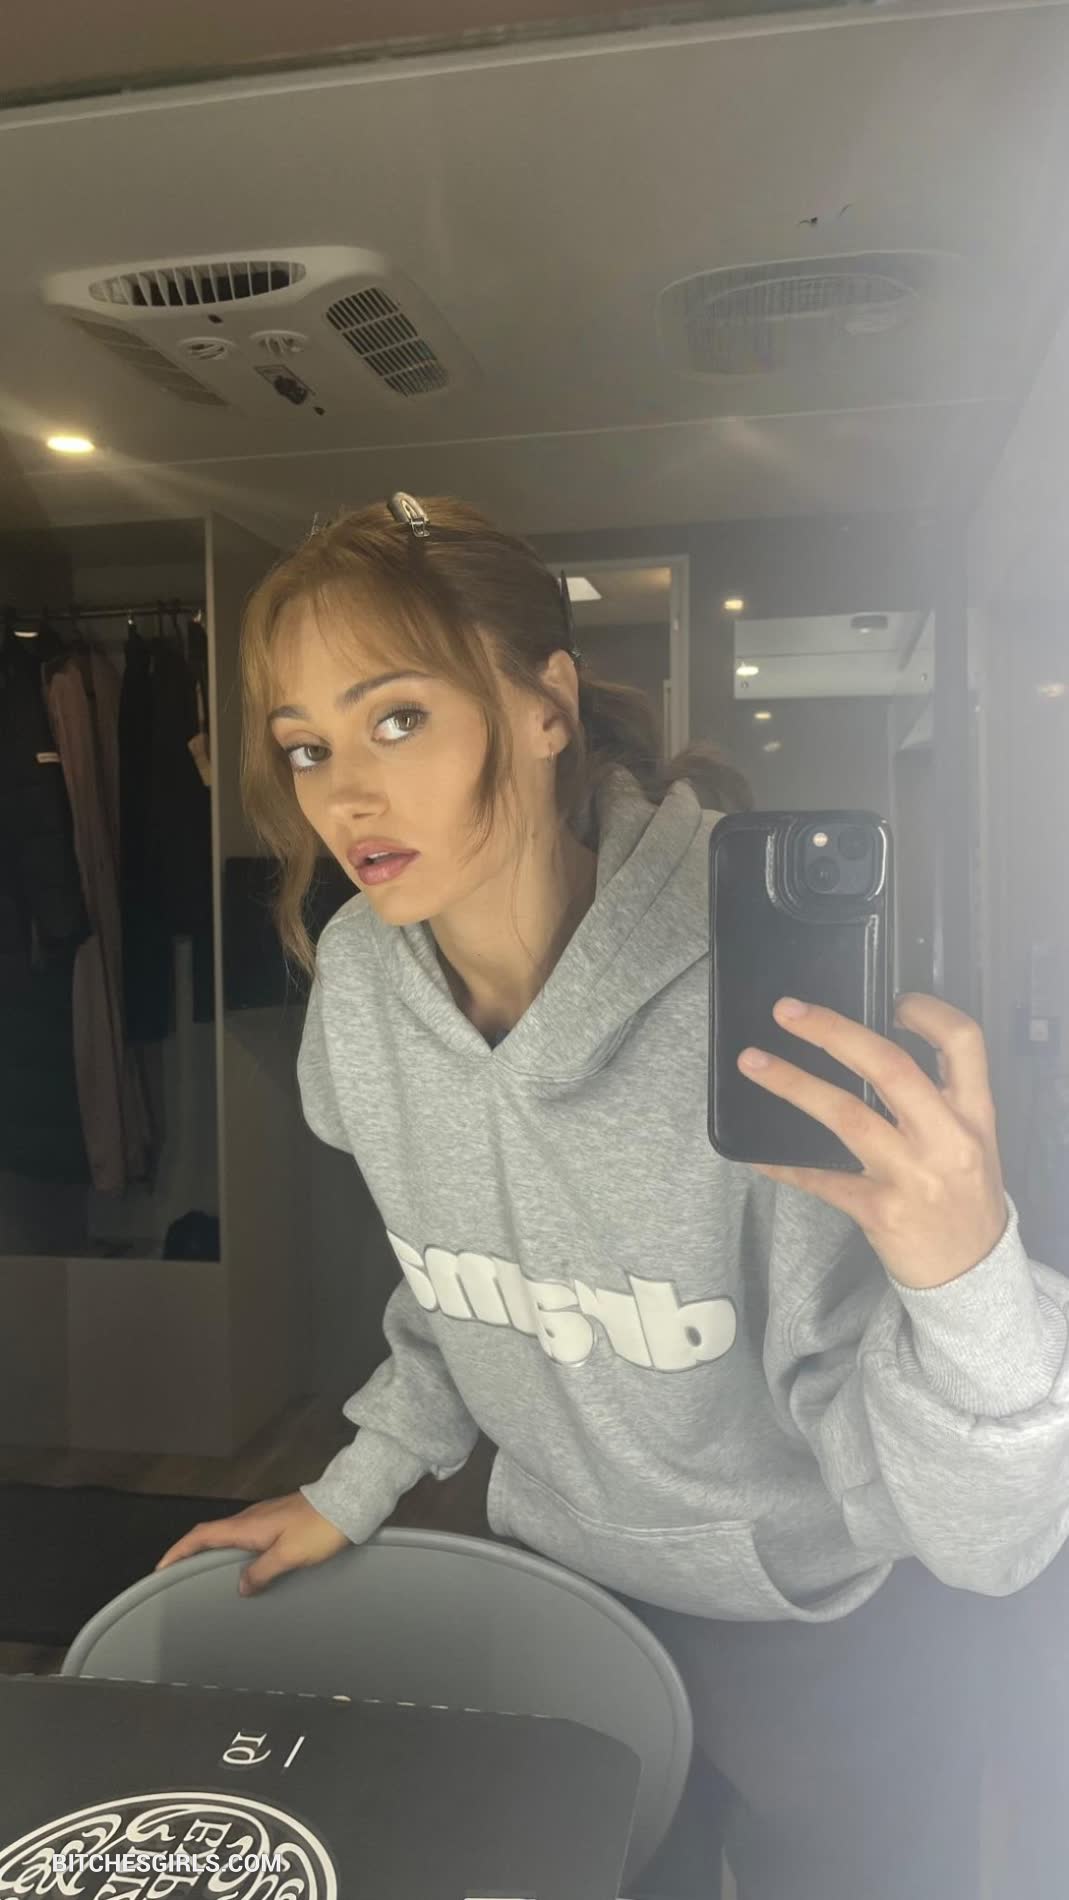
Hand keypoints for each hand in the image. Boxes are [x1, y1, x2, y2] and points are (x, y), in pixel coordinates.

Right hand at [153, 1492, 350, 1596]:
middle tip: (176, 1576)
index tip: (160, 1568)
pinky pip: (246, 1537)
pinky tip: (242, 1566)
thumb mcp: (289, 1555)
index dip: (178, 1551)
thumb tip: (240, 1586)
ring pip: (229, 1536)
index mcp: (248, 1526)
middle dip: (189, 1553)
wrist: (349, 1502)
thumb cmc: (319, 1529)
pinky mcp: (279, 1520)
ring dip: (211, 1552)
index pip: (202, 1536)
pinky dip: (233, 1551)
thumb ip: (262, 1572)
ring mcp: (265, 1517)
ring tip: (204, 1575)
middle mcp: (251, 1518)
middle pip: (211, 1535)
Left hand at [738, 993, 1007, 1288]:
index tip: (892, 1000)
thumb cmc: (965, 1200)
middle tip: (788, 1012)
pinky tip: (755, 1154)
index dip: (928, 1011)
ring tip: (752, 1062)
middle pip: (890, 1067)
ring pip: (846, 1114)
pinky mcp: (881, 1211)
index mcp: (974, 1114)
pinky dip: (784, 1163)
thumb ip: (938, 1100)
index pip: (963, 1043)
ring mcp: (912, 1176)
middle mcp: (947, 1139)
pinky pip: (820, 1179)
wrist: (972, 1277)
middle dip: (834, 1032)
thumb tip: (868, 1051)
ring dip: (793, 1083)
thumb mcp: (973, 1143)